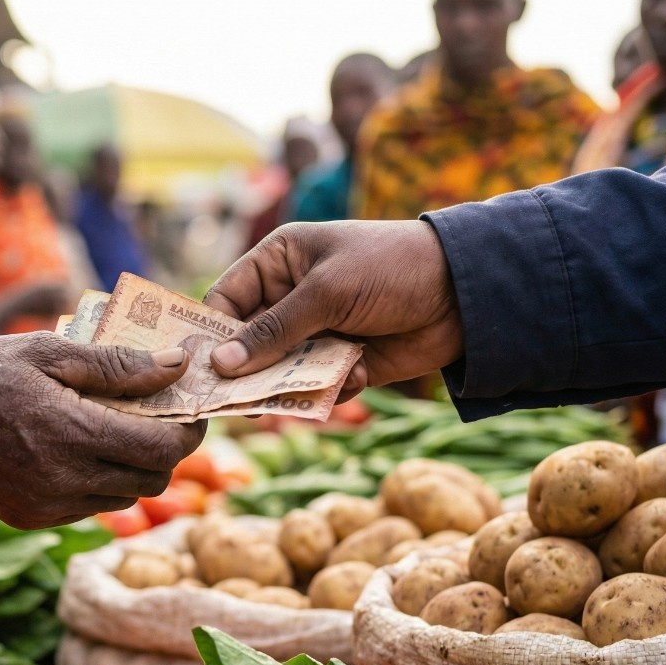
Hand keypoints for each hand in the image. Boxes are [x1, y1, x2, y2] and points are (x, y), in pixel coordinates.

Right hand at [0, 333, 206, 528]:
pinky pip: (89, 506)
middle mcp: (64, 480)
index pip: (164, 448)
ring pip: (125, 497)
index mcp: (71, 434)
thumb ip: (116, 364)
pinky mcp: (31, 518)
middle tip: (157, 412)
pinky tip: (76, 447)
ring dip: (133, 466)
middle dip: (166, 447)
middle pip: (153, 478)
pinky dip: (99, 480)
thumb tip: (177, 365)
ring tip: (114, 426)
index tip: (190, 404)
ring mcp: (47, 506)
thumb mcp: (45, 351)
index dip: (189, 428)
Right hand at [202, 220, 464, 393]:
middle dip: (247, 371)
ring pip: (279, 373)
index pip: (225, 301)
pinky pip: (316, 387)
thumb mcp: (326, 292)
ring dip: (291, 385)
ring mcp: (316, 333)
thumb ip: (272, 331)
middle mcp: (290, 298)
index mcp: (278, 262)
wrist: (464, 294)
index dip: (211, 335)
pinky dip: (330, 388)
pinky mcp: (343, 363)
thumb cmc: (389, 269)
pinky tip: (358, 374)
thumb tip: (220, 365)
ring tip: (304, 389)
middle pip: (246, 345)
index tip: (202, 369)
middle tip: (238, 401)